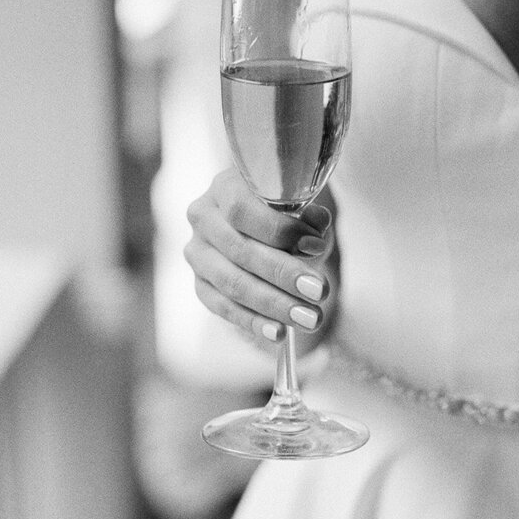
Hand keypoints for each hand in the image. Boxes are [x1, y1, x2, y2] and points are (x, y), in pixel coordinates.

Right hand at [184, 168, 335, 347]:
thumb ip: (310, 214)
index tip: (316, 246)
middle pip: (240, 251)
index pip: (242, 209)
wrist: (270, 227)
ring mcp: (198, 253)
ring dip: (274, 304)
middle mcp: (203, 218)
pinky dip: (254, 321)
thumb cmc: (289, 211)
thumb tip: (316, 226)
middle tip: (319, 291)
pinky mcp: (201, 284)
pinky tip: (279, 332)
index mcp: (224, 187)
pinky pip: (224, 307)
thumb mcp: (305, 204)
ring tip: (310, 317)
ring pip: (233, 284)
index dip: (280, 230)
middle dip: (284, 274)